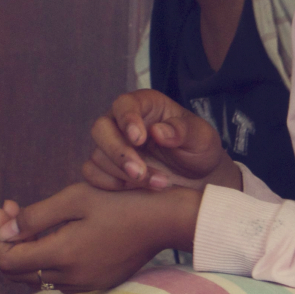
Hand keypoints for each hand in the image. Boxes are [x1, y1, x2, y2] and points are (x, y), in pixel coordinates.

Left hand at [0, 183, 198, 293]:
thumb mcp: (76, 198)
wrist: (164, 221)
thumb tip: (5, 231)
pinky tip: (59, 235)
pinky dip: (48, 259)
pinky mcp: (96, 283)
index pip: (7, 259)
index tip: (6, 208)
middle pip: (16, 273)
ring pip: (36, 277)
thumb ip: (35, 217)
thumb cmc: (122, 202)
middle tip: (14, 212)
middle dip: (7, 241)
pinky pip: (58, 279)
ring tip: (34, 220)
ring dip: (27, 250)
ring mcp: (84, 284)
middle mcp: (70, 277)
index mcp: (63, 254)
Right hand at [83, 91, 242, 192]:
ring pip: (97, 155)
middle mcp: (122, 122)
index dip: (127, 119)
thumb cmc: (198, 150)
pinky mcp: (107, 168)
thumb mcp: (202, 138)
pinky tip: (137, 190)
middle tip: (140, 172)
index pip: (124, 104)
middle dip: (119, 153)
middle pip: (101, 129)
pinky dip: (111, 184)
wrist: (198, 178)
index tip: (139, 139)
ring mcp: (112, 145)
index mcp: (145, 105)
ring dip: (123, 174)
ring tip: (158, 183)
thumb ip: (183, 131)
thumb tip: (158, 131)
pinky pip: (93, 174)